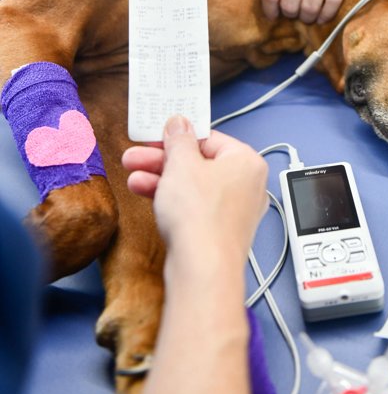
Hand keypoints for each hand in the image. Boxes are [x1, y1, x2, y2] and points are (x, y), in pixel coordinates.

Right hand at [122, 116, 268, 265]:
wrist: (203, 270)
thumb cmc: (202, 218)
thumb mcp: (182, 164)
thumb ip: (179, 140)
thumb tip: (180, 124)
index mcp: (247, 162)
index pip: (210, 138)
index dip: (179, 136)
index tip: (157, 136)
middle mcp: (247, 186)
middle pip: (199, 163)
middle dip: (163, 160)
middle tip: (138, 156)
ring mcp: (234, 211)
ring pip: (194, 186)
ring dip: (162, 179)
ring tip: (134, 176)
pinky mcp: (220, 232)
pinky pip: (194, 207)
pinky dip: (172, 200)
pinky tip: (147, 195)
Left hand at [253, 0, 387, 23]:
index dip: (268, 7)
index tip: (271, 14)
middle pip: (289, 2)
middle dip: (287, 13)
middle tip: (291, 13)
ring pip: (310, 6)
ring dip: (306, 17)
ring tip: (306, 16)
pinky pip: (334, 1)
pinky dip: (327, 14)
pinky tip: (323, 15)